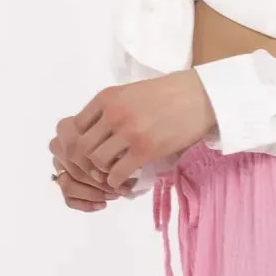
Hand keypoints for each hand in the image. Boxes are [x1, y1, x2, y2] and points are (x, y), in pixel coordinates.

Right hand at [49, 116, 124, 211]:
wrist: (120, 143)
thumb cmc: (121, 138)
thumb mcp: (121, 138)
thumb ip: (117, 150)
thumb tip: (121, 169)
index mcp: (69, 128)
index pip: (73, 149)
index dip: (92, 164)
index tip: (113, 172)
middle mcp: (59, 145)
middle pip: (72, 169)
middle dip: (99, 183)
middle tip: (121, 188)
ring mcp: (58, 164)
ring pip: (67, 185)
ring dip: (93, 194)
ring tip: (115, 195)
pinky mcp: (62, 182)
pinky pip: (68, 199)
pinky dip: (85, 204)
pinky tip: (102, 204)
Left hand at [68, 70, 216, 192]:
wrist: (199, 97)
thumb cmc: (169, 94)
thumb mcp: (132, 92)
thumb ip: (112, 108)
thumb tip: (97, 131)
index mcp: (107, 97)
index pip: (75, 126)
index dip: (80, 144)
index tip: (91, 153)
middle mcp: (113, 113)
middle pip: (81, 146)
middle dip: (86, 162)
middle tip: (99, 170)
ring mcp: (128, 131)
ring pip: (96, 161)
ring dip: (102, 173)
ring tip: (113, 176)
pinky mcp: (145, 149)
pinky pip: (117, 173)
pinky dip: (117, 182)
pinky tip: (125, 182)